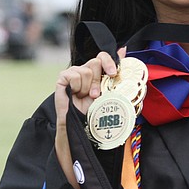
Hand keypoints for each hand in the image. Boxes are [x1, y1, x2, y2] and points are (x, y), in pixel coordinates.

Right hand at [52, 48, 123, 188]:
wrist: (80, 132)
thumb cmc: (95, 116)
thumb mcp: (111, 98)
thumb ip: (118, 79)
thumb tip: (126, 55)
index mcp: (98, 76)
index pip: (104, 57)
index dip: (110, 59)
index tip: (114, 71)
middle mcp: (86, 73)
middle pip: (96, 61)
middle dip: (100, 78)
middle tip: (98, 94)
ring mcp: (74, 76)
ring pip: (85, 68)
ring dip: (89, 85)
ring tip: (88, 98)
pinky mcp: (62, 80)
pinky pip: (71, 74)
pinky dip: (76, 84)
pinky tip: (77, 95)